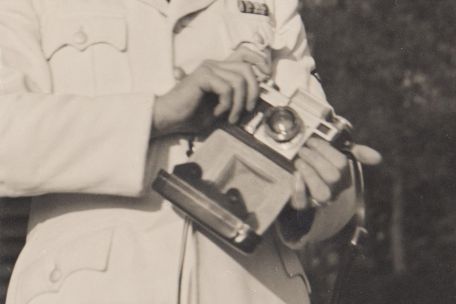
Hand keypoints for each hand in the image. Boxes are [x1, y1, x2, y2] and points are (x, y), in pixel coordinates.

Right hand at [152, 48, 270, 135]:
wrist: (168, 119)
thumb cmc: (191, 116)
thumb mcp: (220, 109)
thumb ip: (234, 101)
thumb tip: (253, 100)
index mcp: (218, 70)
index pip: (243, 55)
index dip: (258, 61)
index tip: (266, 76)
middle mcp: (214, 65)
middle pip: (247, 69)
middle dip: (252, 91)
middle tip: (246, 111)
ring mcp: (208, 68)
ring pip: (239, 81)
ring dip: (238, 104)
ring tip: (229, 117)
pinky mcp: (203, 76)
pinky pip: (227, 88)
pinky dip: (226, 104)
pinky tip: (216, 112)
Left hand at [291, 138, 381, 208]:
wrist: (303, 188)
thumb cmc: (322, 167)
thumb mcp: (338, 156)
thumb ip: (357, 153)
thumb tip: (378, 157)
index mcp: (344, 177)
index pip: (341, 163)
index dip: (325, 150)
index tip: (312, 141)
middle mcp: (334, 190)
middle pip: (332, 176)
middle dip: (315, 159)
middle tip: (303, 150)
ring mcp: (319, 200)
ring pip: (321, 193)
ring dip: (309, 173)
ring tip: (298, 162)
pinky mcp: (303, 206)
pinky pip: (302, 204)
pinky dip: (299, 190)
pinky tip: (295, 176)